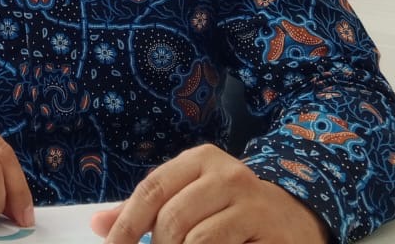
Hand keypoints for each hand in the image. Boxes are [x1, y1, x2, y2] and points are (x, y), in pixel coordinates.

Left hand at [89, 144, 328, 243]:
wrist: (296, 216)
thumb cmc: (229, 208)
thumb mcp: (189, 197)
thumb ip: (145, 210)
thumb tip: (98, 224)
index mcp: (201, 159)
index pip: (152, 189)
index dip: (126, 224)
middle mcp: (228, 175)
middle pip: (173, 219)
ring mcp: (253, 205)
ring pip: (198, 241)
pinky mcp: (272, 234)